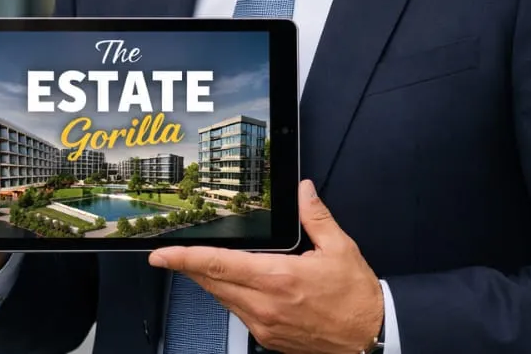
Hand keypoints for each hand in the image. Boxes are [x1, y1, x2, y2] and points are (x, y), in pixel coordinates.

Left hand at [149, 180, 383, 353]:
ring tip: (201, 264)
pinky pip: (237, 313)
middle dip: (189, 267)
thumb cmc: (355, 298)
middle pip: (212, 283)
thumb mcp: (340, 248)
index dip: (185, 258)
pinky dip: (229, 296)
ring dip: (209, 281)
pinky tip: (235, 284)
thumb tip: (303, 192)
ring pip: (222, 299)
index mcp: (279, 279)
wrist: (367, 337)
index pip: (219, 265)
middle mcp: (266, 305)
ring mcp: (264, 325)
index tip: (163, 254)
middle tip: (171, 254)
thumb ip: (316, 217)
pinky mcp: (268, 338)